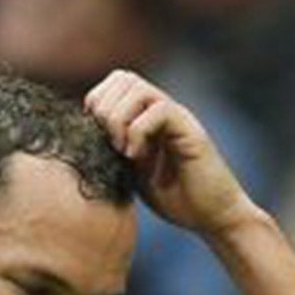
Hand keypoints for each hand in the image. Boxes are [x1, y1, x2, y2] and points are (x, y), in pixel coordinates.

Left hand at [84, 70, 258, 236]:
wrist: (212, 216)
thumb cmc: (175, 198)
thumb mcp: (132, 172)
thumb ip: (115, 150)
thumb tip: (83, 137)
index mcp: (146, 116)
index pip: (115, 82)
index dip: (97, 101)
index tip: (95, 135)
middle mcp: (162, 110)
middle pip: (123, 77)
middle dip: (105, 108)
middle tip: (108, 142)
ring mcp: (177, 117)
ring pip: (138, 88)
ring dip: (119, 118)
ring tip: (122, 150)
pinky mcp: (190, 131)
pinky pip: (159, 110)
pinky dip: (139, 131)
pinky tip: (136, 156)